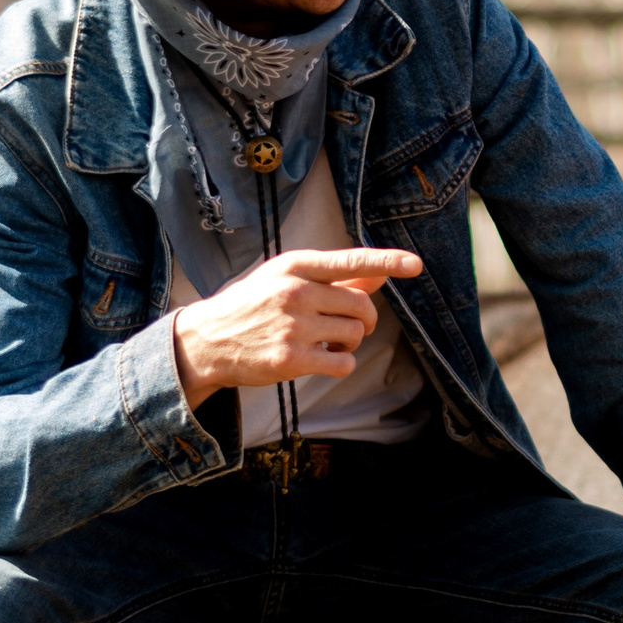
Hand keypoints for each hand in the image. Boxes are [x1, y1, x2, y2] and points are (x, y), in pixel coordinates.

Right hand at [170, 248, 422, 407]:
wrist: (208, 340)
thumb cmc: (254, 305)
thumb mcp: (288, 280)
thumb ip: (336, 278)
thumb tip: (382, 274)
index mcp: (296, 265)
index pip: (350, 260)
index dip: (387, 261)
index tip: (415, 264)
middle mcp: (296, 291)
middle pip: (362, 305)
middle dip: (366, 319)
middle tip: (351, 326)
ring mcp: (293, 326)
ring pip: (356, 333)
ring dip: (350, 341)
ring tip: (325, 340)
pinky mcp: (291, 359)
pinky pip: (344, 362)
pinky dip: (340, 362)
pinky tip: (320, 357)